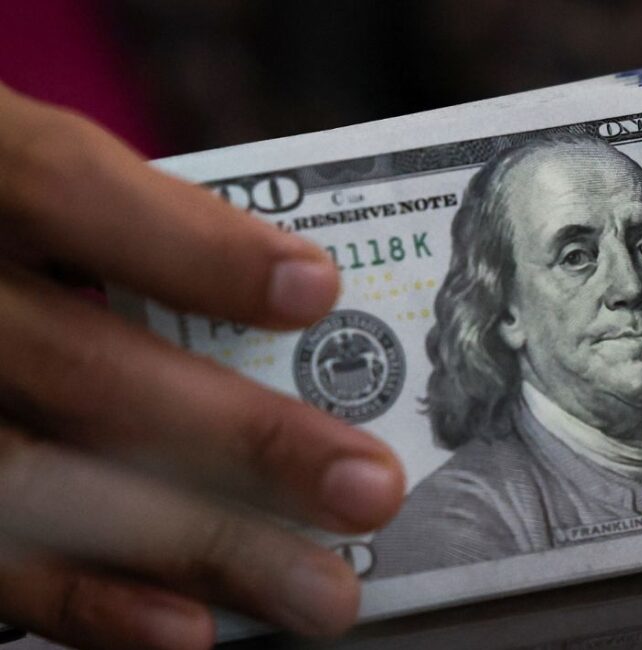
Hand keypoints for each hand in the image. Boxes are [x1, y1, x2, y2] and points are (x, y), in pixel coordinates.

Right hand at [0, 84, 403, 648]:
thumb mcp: (31, 184)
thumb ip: (135, 228)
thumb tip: (307, 307)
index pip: (69, 192)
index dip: (195, 247)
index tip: (319, 293)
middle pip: (82, 368)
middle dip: (244, 438)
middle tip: (372, 490)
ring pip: (40, 485)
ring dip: (199, 546)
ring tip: (320, 592)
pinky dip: (88, 601)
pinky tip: (189, 628)